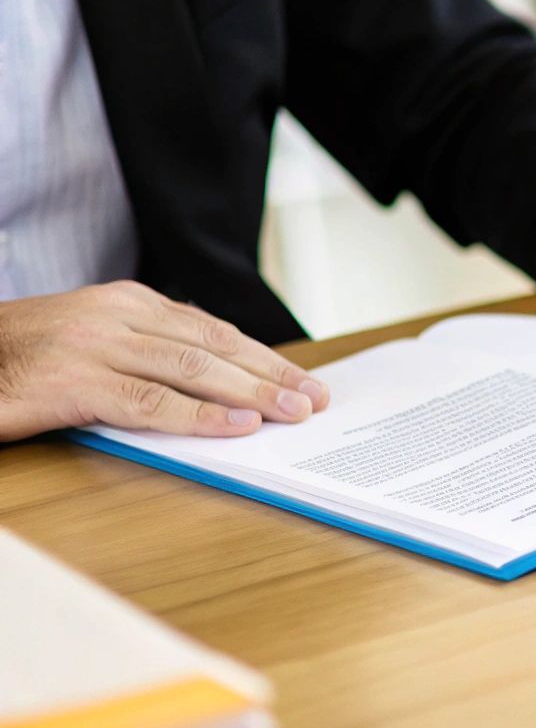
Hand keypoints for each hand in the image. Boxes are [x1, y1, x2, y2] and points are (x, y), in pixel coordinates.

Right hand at [0, 281, 328, 442]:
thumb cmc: (22, 359)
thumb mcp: (90, 341)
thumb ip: (145, 352)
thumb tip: (213, 382)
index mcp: (127, 301)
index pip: (212, 330)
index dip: (263, 357)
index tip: (303, 380)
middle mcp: (118, 314)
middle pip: (212, 346)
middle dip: (270, 375)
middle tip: (314, 400)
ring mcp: (95, 345)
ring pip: (192, 369)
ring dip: (251, 393)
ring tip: (292, 413)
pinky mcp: (74, 382)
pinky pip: (149, 402)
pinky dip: (199, 416)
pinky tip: (236, 427)